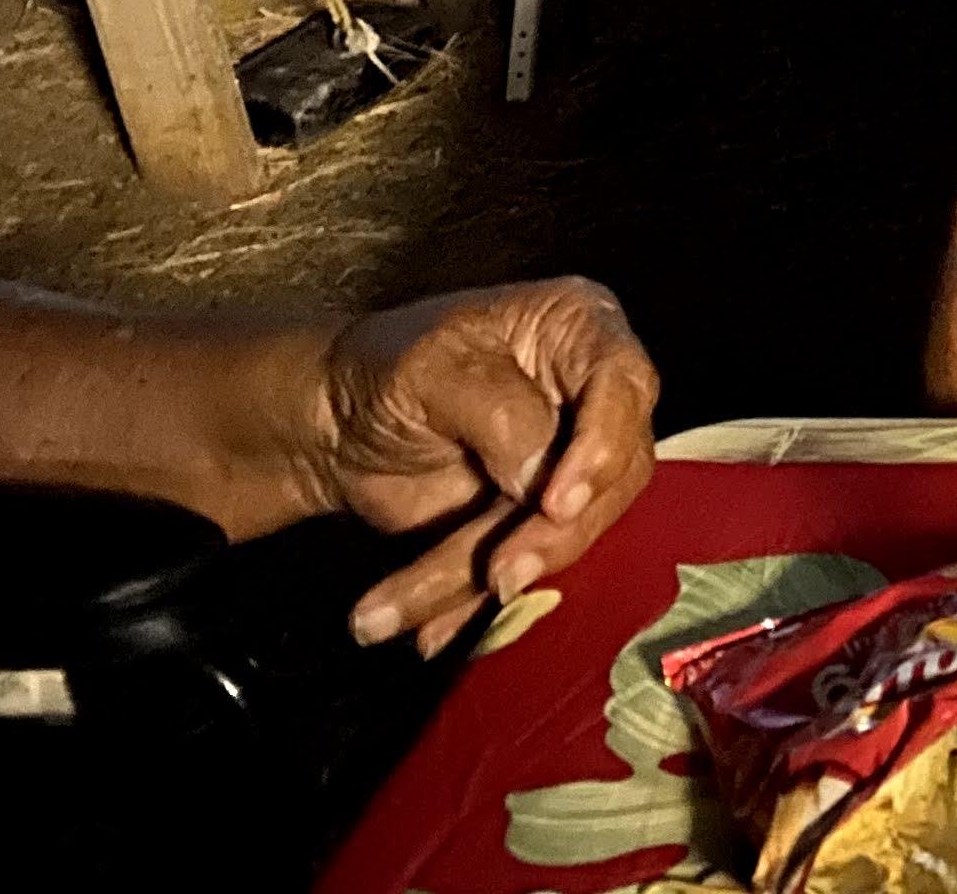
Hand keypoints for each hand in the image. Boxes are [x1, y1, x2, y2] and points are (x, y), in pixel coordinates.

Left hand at [315, 278, 659, 648]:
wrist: (331, 423)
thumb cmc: (383, 367)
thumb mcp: (430, 369)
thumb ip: (497, 411)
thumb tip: (541, 474)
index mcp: (578, 330)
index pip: (624, 385)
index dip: (602, 448)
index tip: (556, 504)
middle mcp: (590, 396)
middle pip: (613, 474)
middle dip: (550, 536)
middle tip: (497, 575)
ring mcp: (566, 461)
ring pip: (563, 534)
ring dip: (488, 580)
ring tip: (405, 605)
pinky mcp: (534, 518)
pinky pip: (523, 566)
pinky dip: (471, 603)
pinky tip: (428, 627)